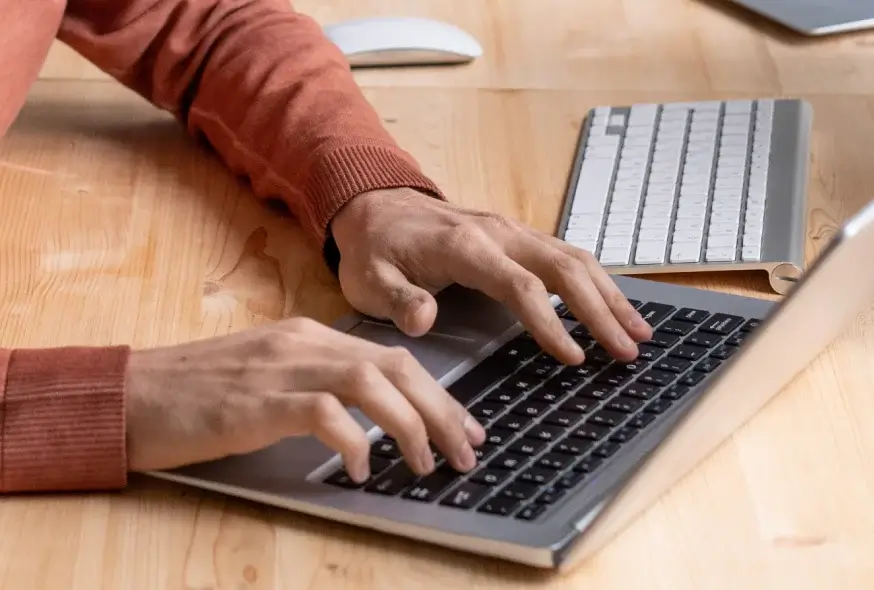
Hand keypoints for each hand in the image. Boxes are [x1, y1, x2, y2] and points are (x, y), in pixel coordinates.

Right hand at [124, 318, 485, 481]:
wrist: (132, 394)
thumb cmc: (199, 394)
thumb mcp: (270, 377)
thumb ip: (319, 384)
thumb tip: (372, 415)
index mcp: (310, 337)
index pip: (392, 358)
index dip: (438, 393)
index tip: (465, 426)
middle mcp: (304, 344)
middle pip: (395, 367)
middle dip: (442, 410)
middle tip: (468, 450)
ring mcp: (280, 368)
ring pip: (370, 382)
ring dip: (409, 425)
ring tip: (426, 464)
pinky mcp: (256, 400)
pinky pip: (322, 412)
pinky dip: (352, 439)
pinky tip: (360, 468)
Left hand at [330, 188, 652, 364]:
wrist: (374, 203)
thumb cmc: (374, 248)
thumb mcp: (369, 278)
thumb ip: (398, 299)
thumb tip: (424, 319)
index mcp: (466, 247)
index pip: (521, 286)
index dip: (551, 323)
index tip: (574, 357)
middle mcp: (499, 233)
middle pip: (565, 268)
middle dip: (601, 310)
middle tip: (628, 351)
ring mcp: (513, 231)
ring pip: (575, 257)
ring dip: (609, 294)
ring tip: (639, 331)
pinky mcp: (517, 235)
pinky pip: (567, 254)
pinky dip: (596, 280)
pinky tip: (613, 303)